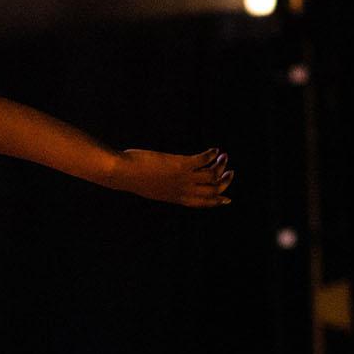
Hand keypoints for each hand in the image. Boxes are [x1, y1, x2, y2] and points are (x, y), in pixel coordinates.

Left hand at [107, 147, 233, 207]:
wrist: (123, 173)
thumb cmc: (131, 178)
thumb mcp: (149, 186)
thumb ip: (161, 186)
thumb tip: (161, 178)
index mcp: (175, 198)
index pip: (202, 204)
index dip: (217, 201)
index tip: (228, 199)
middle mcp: (182, 190)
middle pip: (212, 190)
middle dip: (224, 182)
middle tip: (230, 172)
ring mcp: (182, 178)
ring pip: (211, 175)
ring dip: (221, 166)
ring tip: (224, 157)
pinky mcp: (180, 164)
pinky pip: (203, 160)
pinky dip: (211, 155)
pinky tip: (214, 150)